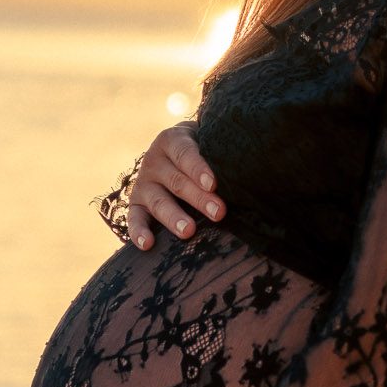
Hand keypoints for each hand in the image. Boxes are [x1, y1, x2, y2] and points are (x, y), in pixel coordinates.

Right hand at [127, 120, 225, 250]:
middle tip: (218, 213)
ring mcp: (143, 184)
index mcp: (172, 141)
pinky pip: (133, 219)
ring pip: (159, 202)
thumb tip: (252, 164)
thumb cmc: (201, 150)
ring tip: (189, 231)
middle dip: (198, 198)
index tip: (213, 184)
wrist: (172, 154)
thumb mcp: (206, 142)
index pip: (184, 153)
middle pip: (177, 181)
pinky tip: (148, 245)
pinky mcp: (136, 205)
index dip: (198, 168)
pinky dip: (138, 232)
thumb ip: (220, 151)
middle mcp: (154, 161)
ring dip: (174, 217)